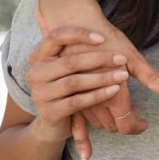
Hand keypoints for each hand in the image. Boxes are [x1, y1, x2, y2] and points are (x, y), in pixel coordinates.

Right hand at [26, 27, 125, 148]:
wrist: (53, 124)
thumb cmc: (69, 89)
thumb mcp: (71, 70)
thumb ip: (79, 52)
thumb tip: (106, 35)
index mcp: (39, 58)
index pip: (55, 37)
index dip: (79, 34)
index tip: (103, 38)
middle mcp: (35, 74)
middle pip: (70, 61)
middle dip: (100, 59)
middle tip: (122, 59)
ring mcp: (40, 94)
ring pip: (74, 82)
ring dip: (102, 78)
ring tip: (123, 76)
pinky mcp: (48, 112)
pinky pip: (77, 101)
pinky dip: (98, 95)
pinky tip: (114, 90)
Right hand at [35, 5, 158, 158]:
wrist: (73, 27)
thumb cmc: (106, 39)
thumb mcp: (132, 57)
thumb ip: (152, 77)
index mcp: (113, 92)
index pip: (127, 124)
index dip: (137, 127)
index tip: (145, 123)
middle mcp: (93, 100)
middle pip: (113, 126)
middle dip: (126, 123)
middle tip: (138, 114)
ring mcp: (77, 100)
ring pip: (96, 125)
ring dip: (110, 123)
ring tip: (123, 113)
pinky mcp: (63, 98)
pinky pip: (76, 125)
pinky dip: (84, 138)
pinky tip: (89, 154)